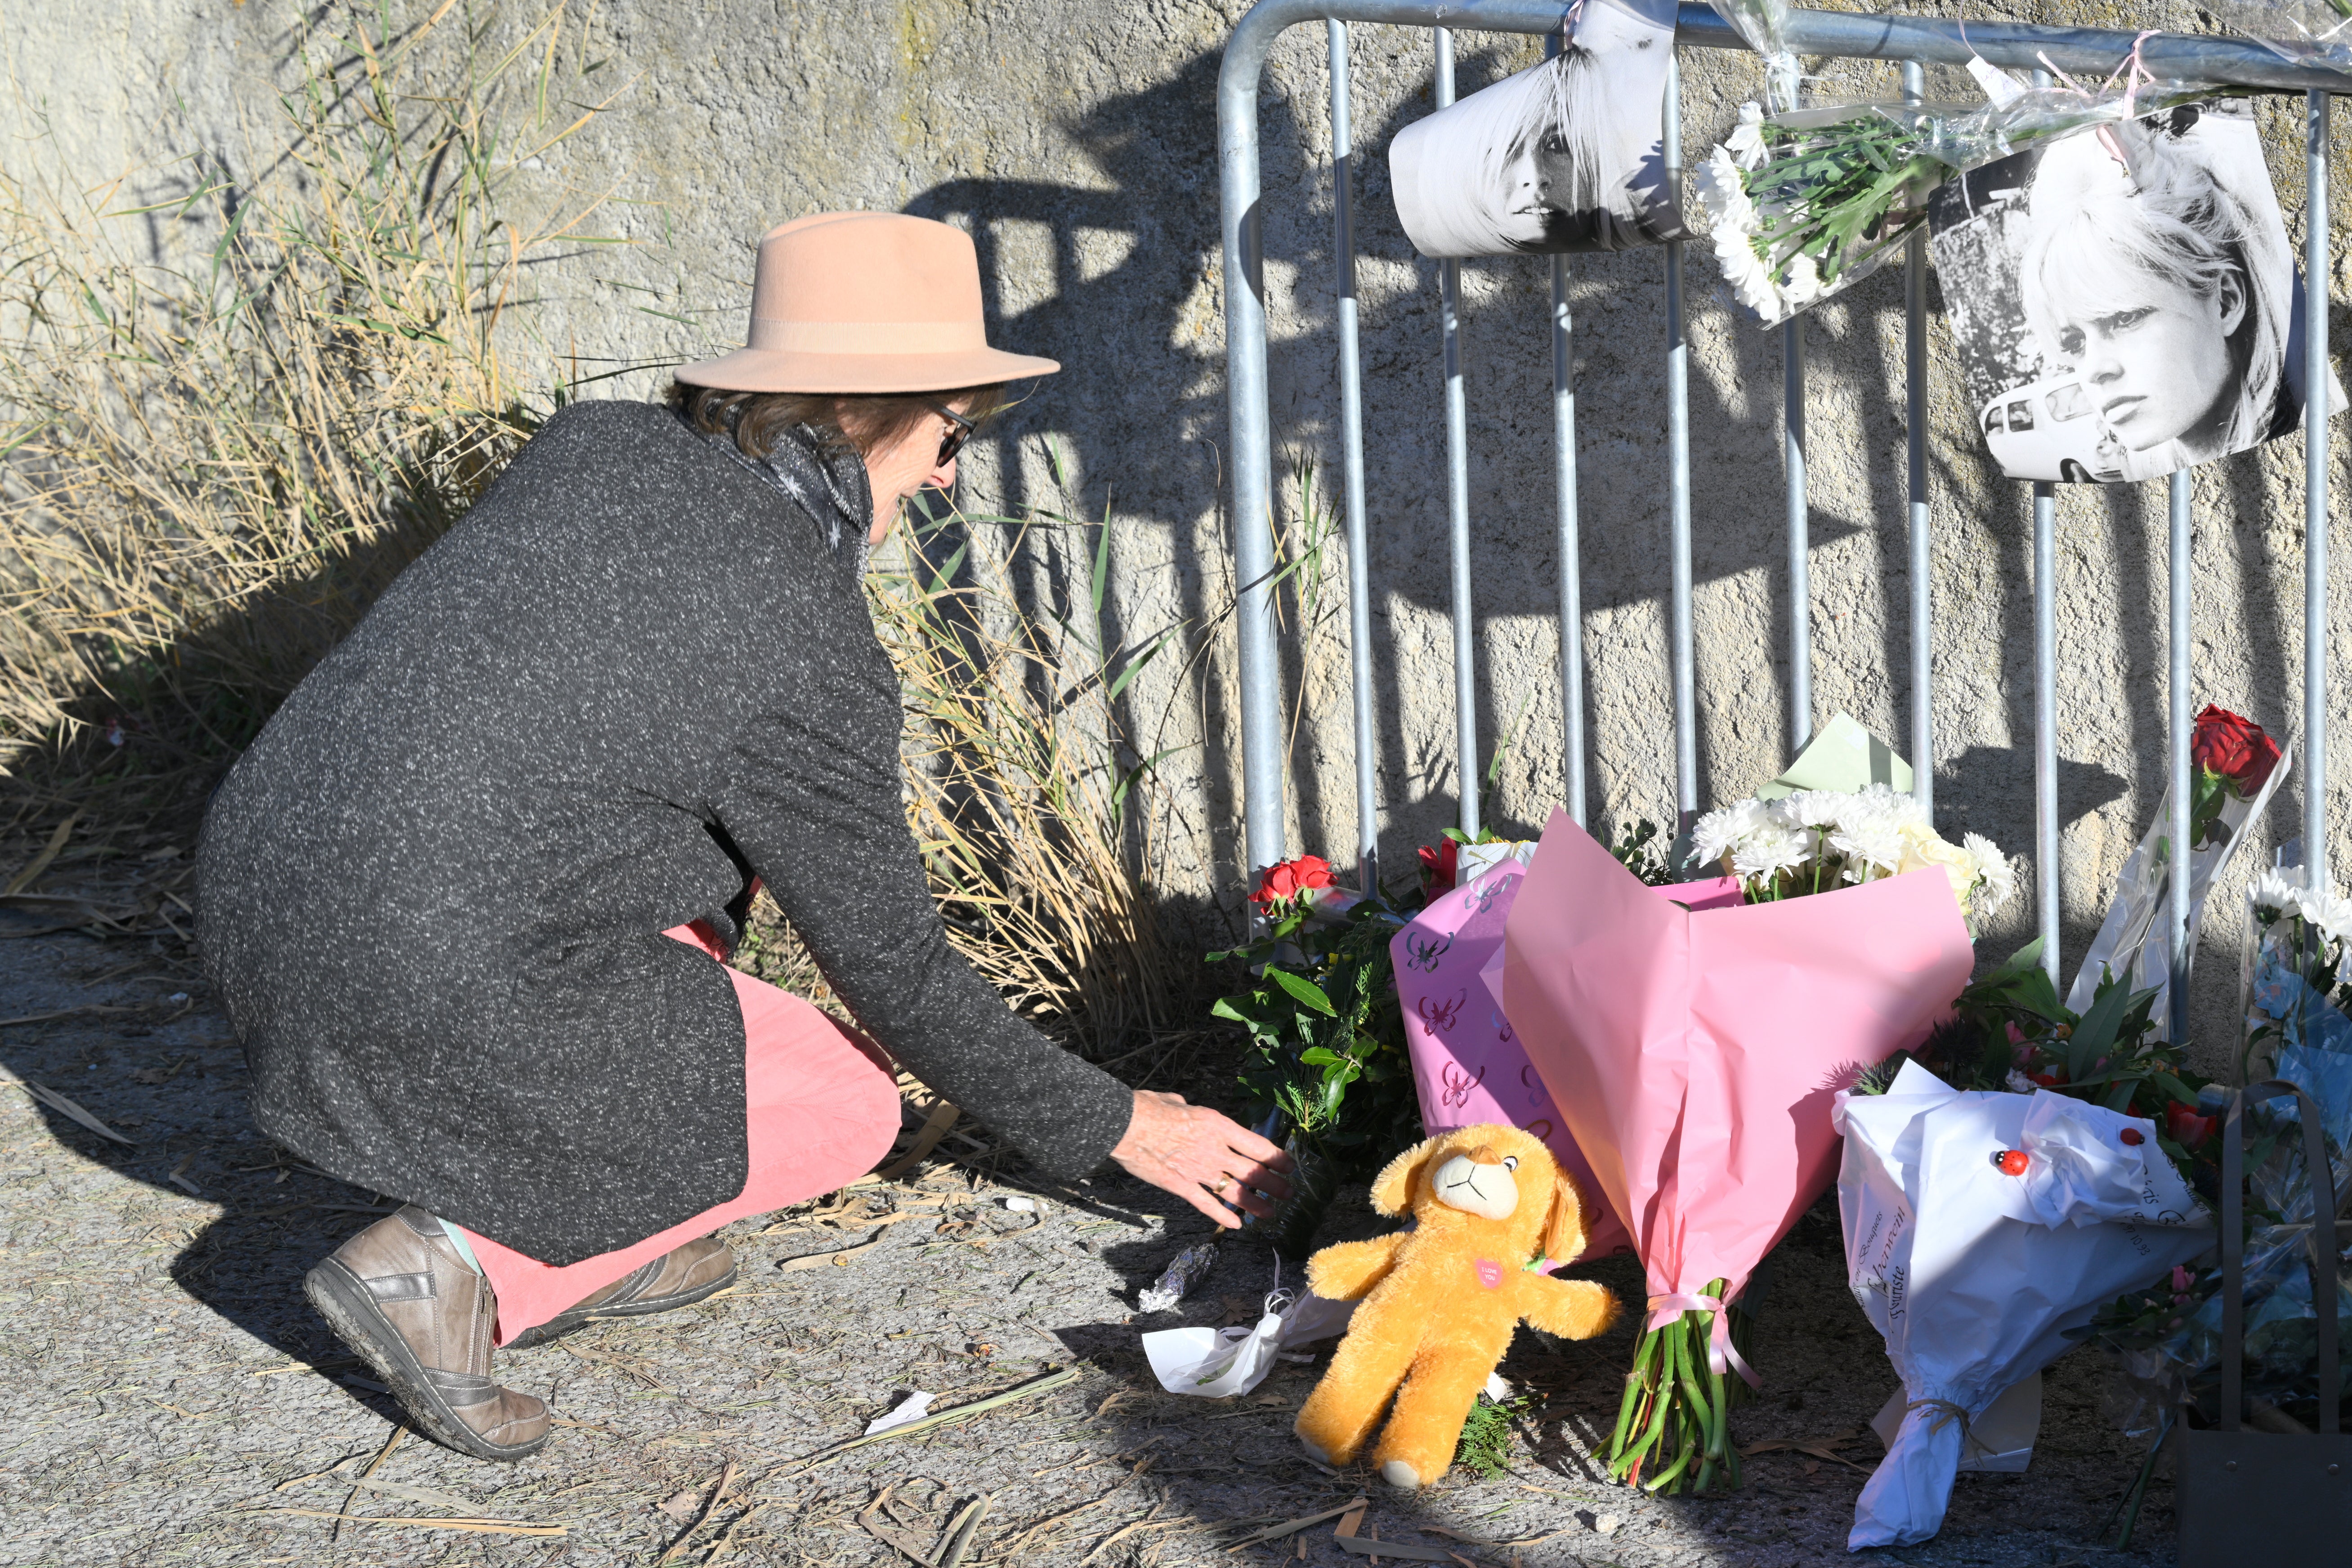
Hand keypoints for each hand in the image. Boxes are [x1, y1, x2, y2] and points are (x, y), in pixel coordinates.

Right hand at [1110, 1090, 1294, 1228]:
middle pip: (1253, 1172)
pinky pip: (1207, 1205)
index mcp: (1217, 1125)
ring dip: (1256, 1205)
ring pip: (1236, 1192)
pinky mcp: (1181, 1187)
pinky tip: (1236, 1225)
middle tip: (1288, 1193)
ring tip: (1270, 1214)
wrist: (1125, 1125)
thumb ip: (1188, 1108)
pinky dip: (1223, 1216)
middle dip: (1274, 1185)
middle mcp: (1214, 1150)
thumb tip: (1183, 1105)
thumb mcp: (1177, 1101)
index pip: (1257, 1146)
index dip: (1277, 1158)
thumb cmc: (1148, 1108)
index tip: (1289, 1165)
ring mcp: (1198, 1171)